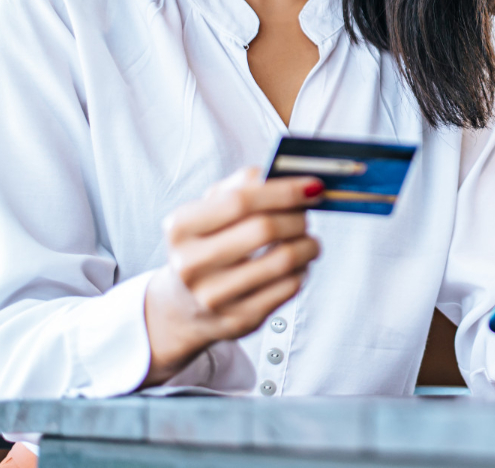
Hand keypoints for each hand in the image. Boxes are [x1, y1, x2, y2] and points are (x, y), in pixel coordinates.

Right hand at [143, 167, 321, 384]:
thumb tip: (286, 174)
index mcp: (181, 227)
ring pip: (283, 260)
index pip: (240, 200)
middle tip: (307, 214)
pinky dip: (302, 270)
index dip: (284, 190)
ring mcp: (214, 296)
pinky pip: (289, 287)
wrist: (184, 306)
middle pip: (264, 229)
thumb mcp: (210, 209)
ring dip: (308, 244)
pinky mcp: (239, 319)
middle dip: (298, 217)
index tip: (313, 186)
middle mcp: (191, 264)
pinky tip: (297, 264)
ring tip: (308, 240)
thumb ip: (243, 184)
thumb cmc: (205, 245)